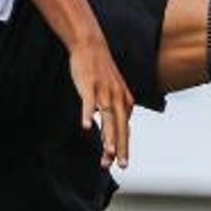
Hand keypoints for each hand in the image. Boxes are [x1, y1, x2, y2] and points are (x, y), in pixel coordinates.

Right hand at [68, 36, 132, 169]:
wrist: (91, 45)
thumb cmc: (100, 70)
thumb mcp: (114, 90)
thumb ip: (117, 109)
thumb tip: (117, 127)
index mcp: (124, 101)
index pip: (124, 129)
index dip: (122, 147)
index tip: (118, 164)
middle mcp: (117, 97)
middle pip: (120, 127)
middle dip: (121, 148)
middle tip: (121, 165)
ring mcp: (103, 91)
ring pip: (108, 117)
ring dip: (108, 136)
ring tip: (108, 153)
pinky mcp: (89, 84)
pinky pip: (89, 102)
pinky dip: (88, 114)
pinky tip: (86, 127)